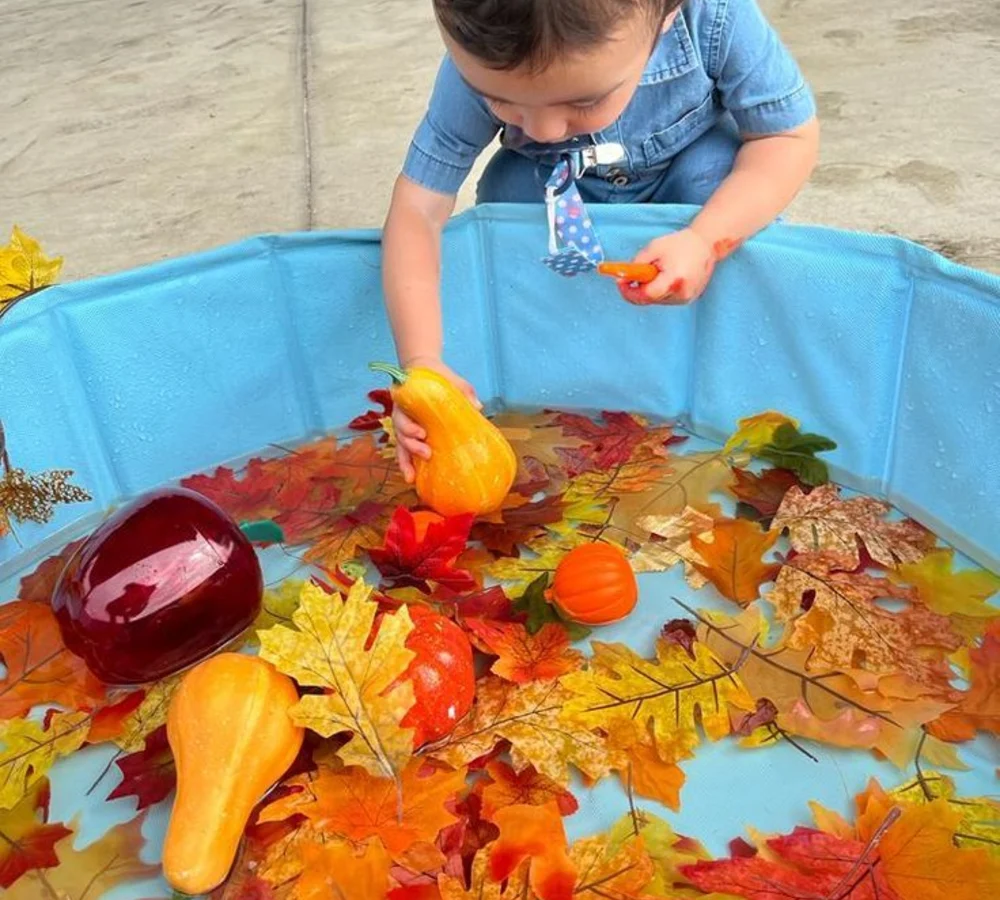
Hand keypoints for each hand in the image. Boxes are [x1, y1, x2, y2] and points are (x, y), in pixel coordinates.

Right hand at [393, 356, 480, 482]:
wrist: (423, 369)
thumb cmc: (438, 376)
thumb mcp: (451, 379)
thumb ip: (463, 390)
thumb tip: (478, 406)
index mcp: (407, 401)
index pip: (402, 415)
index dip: (409, 427)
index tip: (422, 433)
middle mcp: (401, 414)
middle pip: (400, 433)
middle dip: (411, 446)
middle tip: (426, 453)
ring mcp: (404, 425)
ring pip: (400, 445)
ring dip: (405, 461)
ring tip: (411, 477)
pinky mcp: (410, 433)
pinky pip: (405, 450)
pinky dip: (408, 463)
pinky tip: (413, 478)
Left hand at [617, 227, 716, 305]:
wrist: (706, 245)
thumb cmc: (679, 244)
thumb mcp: (653, 248)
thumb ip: (636, 265)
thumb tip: (622, 278)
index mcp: (674, 279)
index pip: (646, 295)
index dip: (629, 292)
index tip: (621, 284)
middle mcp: (681, 293)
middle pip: (649, 299)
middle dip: (638, 289)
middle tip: (634, 275)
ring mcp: (686, 298)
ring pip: (656, 300)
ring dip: (649, 289)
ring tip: (658, 270)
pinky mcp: (688, 299)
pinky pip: (665, 299)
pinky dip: (660, 289)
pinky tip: (667, 275)